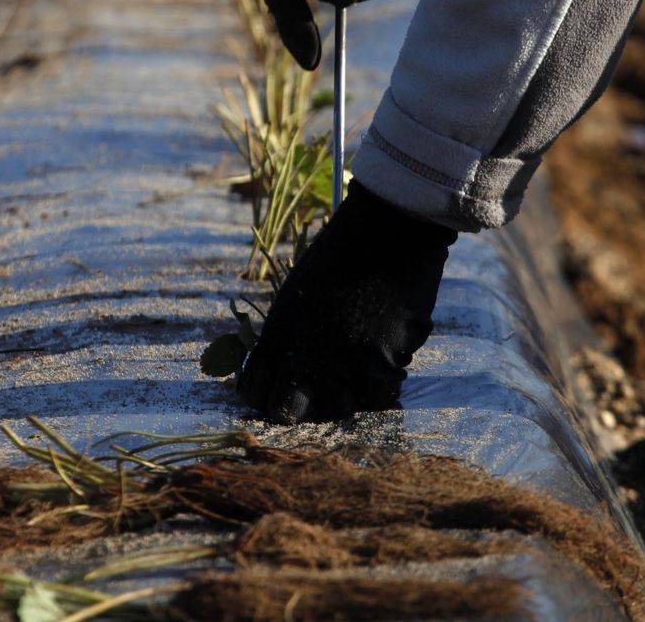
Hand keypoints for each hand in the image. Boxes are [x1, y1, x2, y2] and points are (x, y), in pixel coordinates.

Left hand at [237, 183, 455, 422]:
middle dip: (307, 407)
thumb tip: (288, 372)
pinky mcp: (379, 362)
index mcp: (277, 332)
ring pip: (342, 408)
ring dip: (352, 393)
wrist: (387, 232)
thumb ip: (288, 338)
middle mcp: (301, 355)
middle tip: (327, 390)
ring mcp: (340, 362)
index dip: (270, 397)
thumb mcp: (298, 294)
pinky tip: (388, 353)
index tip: (286, 393)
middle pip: (293, 412)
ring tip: (363, 361)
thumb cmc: (344, 257)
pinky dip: (385, 382)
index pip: (255, 391)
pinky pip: (381, 396)